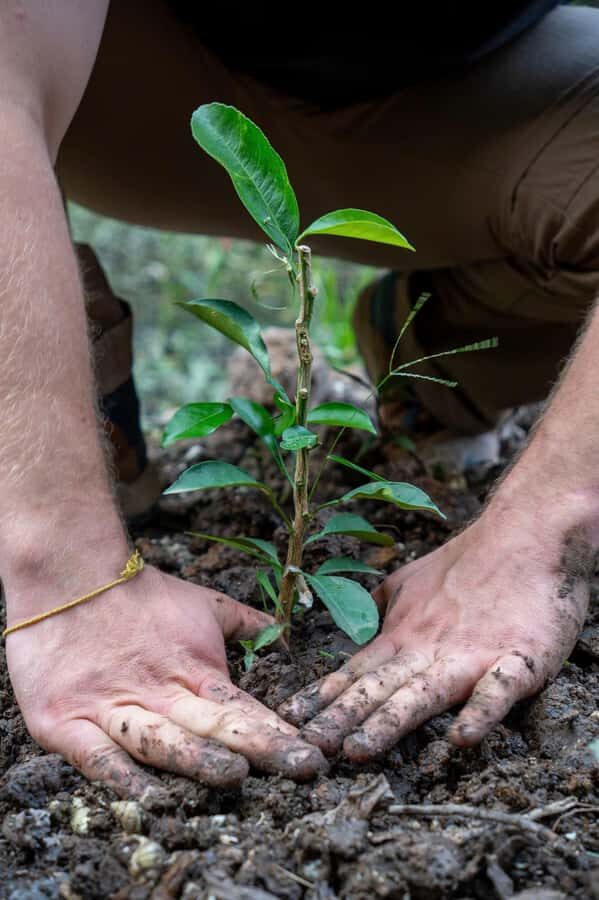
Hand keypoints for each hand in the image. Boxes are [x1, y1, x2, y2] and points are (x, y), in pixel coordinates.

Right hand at [6, 564, 326, 796]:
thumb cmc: (138, 595)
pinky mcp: (65, 721)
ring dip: (197, 760)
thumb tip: (283, 630)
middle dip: (260, 749)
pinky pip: (97, 755)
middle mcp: (156, 692)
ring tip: (234, 777)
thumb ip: (242, 623)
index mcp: (192, 669)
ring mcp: (111, 708)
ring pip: (160, 741)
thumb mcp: (199, 602)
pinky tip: (149, 798)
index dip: (277, 732)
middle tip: (302, 769)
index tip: (313, 755)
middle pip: (213, 726)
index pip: (241, 707)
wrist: (66, 575)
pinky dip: (122, 776)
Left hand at [278, 497, 591, 758]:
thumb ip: (381, 607)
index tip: (290, 719)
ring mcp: (471, 657)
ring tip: (358, 751)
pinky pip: (496, 692)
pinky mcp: (517, 661)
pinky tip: (461, 740)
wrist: (526, 536)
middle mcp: (429, 650)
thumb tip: (354, 627)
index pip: (355, 672)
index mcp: (404, 636)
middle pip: (379, 689)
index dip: (323, 697)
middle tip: (311, 746)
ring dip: (389, 724)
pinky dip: (480, 713)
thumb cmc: (468, 563)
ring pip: (423, 695)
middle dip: (342, 719)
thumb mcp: (410, 581)